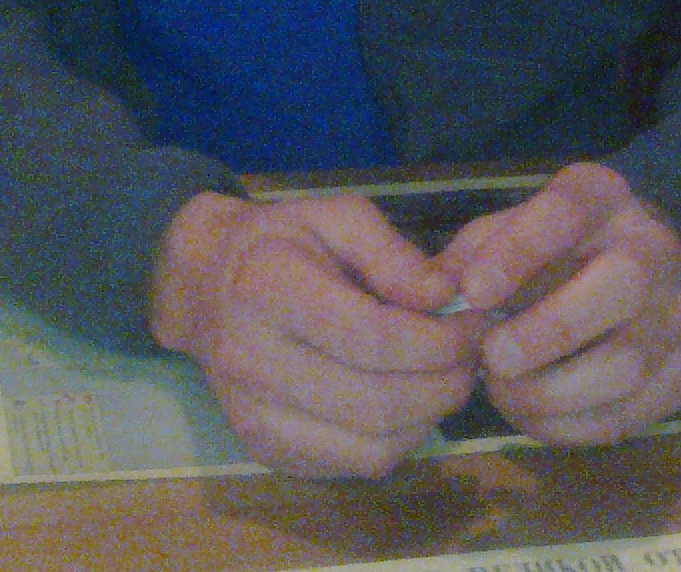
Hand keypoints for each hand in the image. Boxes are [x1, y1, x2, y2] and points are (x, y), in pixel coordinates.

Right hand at [149, 191, 483, 477]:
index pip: (373, 337)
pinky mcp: (269, 453)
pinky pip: (356, 464)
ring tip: (450, 377)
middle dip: (446, 381)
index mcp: (267, 289)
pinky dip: (401, 440)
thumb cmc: (279, 243)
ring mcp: (256, 418)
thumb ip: (393, 254)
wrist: (204, 288)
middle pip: (378, 400)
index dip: (440, 339)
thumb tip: (447, 296)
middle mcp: (253, 362)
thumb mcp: (335, 217)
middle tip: (474, 354)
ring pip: (373, 445)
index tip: (476, 322)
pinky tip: (412, 402)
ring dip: (431, 417)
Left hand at [437, 161, 680, 445]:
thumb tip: (438, 298)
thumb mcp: (513, 227)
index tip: (474, 293)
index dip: (518, 253)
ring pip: (628, 364)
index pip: (567, 211)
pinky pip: (632, 413)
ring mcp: (678, 313)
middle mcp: (653, 248)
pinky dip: (573, 426)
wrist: (648, 265)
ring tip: (504, 393)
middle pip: (622, 286)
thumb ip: (473, 255)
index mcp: (602, 197)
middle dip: (549, 332)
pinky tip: (535, 415)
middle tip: (492, 358)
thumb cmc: (559, 247)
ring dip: (553, 393)